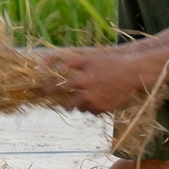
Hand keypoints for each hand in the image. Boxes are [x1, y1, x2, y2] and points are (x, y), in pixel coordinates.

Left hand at [46, 46, 160, 114]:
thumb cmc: (110, 63)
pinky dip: (91, 105)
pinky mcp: (104, 110)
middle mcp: (86, 95)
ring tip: (87, 93)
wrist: (133, 74)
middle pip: (66, 104)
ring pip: (79, 109)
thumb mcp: (89, 58)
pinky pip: (92, 111)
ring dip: (78, 103)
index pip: (56, 88)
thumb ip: (70, 62)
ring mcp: (95, 105)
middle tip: (64, 98)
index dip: (44, 90)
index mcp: (81, 81)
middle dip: (63, 102)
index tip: (35, 92)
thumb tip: (54, 65)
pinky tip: (98, 96)